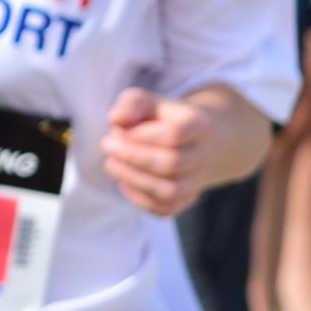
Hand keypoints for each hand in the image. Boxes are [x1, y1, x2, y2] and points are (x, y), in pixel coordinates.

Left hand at [98, 88, 218, 217]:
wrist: (189, 139)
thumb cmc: (160, 118)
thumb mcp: (145, 101)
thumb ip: (130, 105)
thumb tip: (115, 120)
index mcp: (199, 124)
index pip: (173, 134)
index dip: (140, 134)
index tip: (118, 129)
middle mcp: (204, 155)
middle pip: (171, 164)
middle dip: (131, 157)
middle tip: (106, 145)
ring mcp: (197, 180)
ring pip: (169, 191)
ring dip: (132, 179)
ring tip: (111, 164)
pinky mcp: (186, 199)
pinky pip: (164, 208)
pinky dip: (139, 198)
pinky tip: (124, 181)